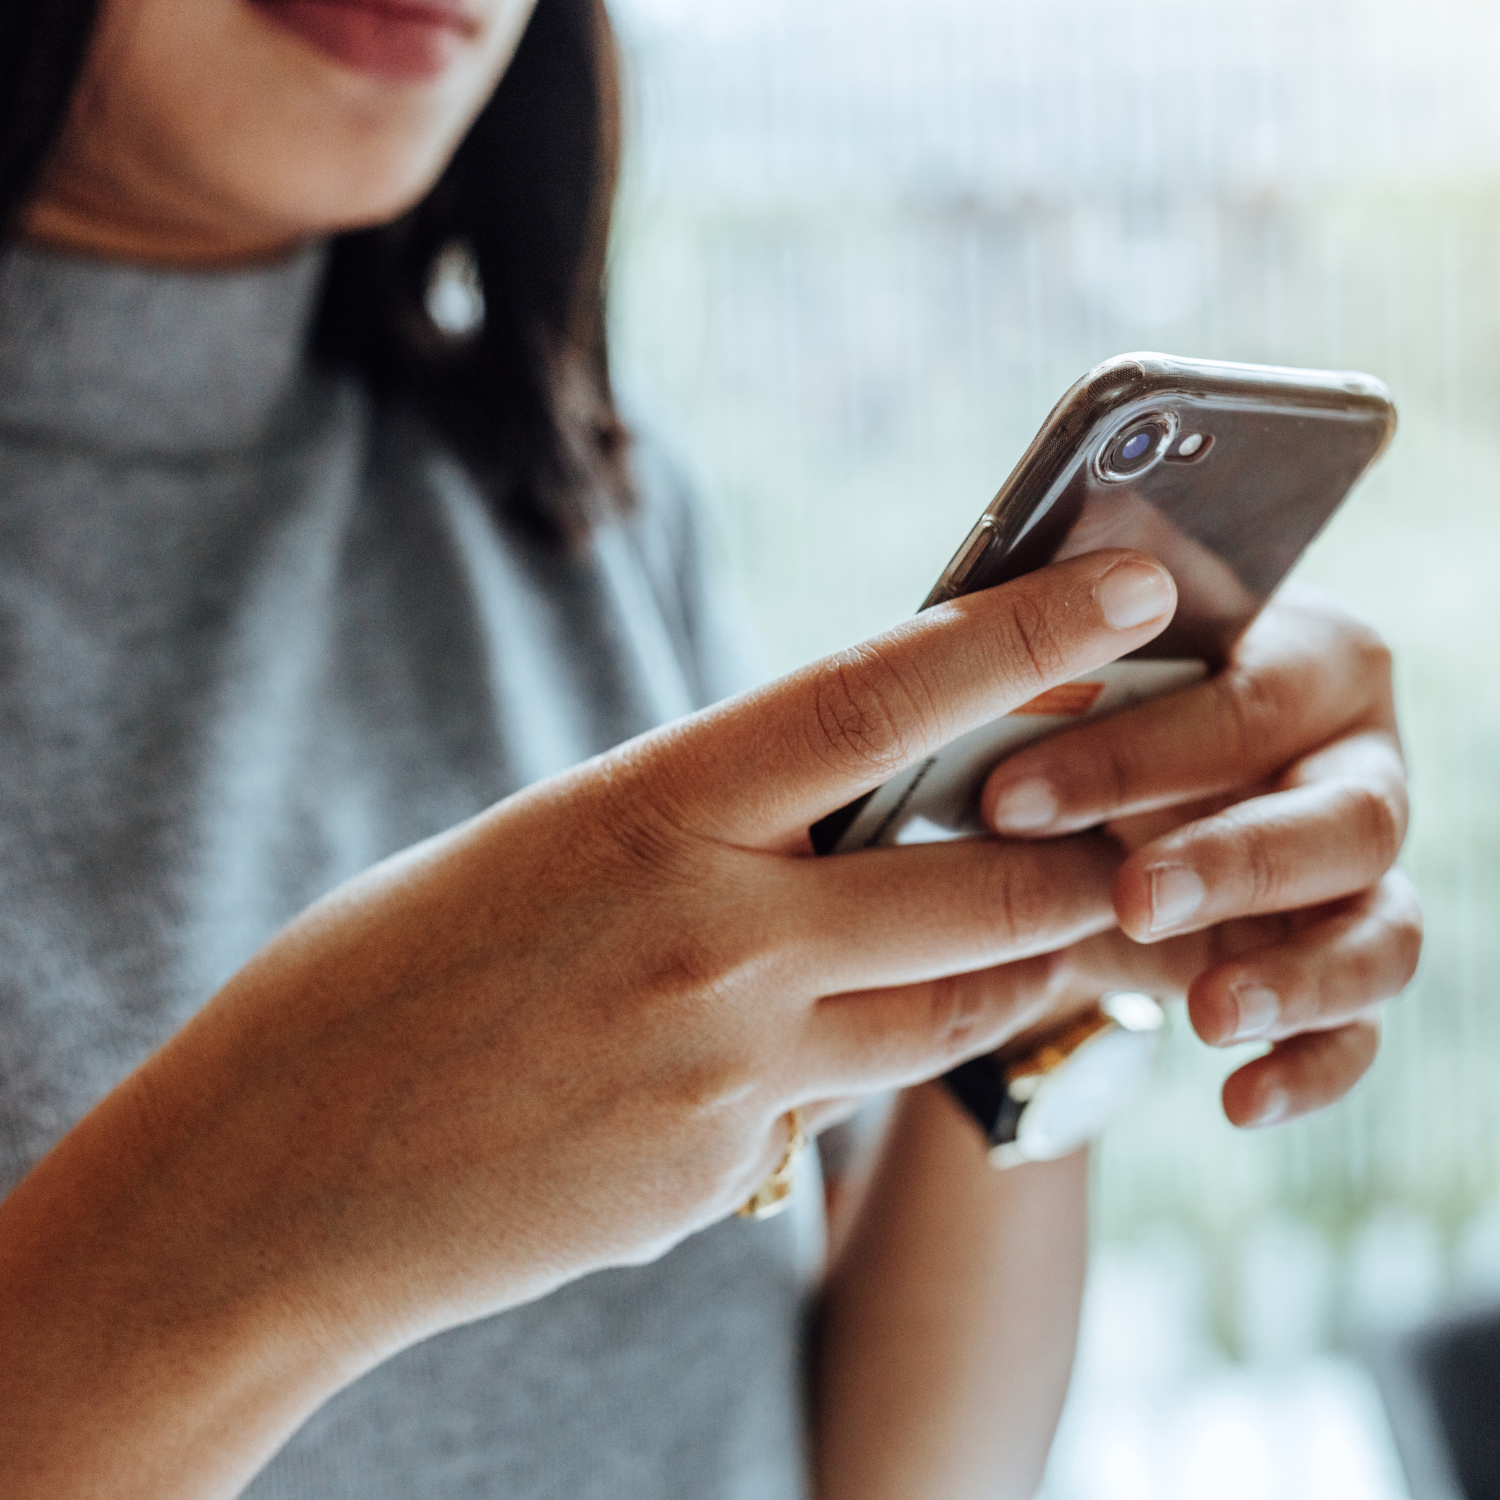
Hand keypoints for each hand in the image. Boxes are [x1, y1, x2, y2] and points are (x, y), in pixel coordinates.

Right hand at [1, 546, 1185, 1499]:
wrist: (270, 1184)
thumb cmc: (374, 983)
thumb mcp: (538, 850)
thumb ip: (690, 833)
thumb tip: (818, 824)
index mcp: (645, 814)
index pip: (877, 698)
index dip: (1021, 631)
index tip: (1132, 585)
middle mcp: (714, 945)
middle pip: (979, 886)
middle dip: (1078, 860)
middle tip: (1128, 829)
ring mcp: (728, 1077)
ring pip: (949, 1013)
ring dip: (1005, 969)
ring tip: (1025, 936)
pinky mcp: (722, 1182)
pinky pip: (832, 1109)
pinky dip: (838, 1069)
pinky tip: (749, 1063)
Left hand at [981, 585, 1419, 1126]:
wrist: (1091, 821)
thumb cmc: (1074, 718)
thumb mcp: (1057, 677)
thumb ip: (1050, 649)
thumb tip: (976, 624)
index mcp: (1299, 657)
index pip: (1248, 699)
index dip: (1138, 751)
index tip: (1008, 797)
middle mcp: (1354, 761)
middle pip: (1344, 814)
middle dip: (1233, 860)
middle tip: (1127, 897)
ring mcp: (1360, 874)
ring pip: (1383, 926)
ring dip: (1300, 972)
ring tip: (1207, 1011)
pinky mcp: (1345, 963)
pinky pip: (1364, 1026)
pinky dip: (1313, 1063)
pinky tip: (1239, 1099)